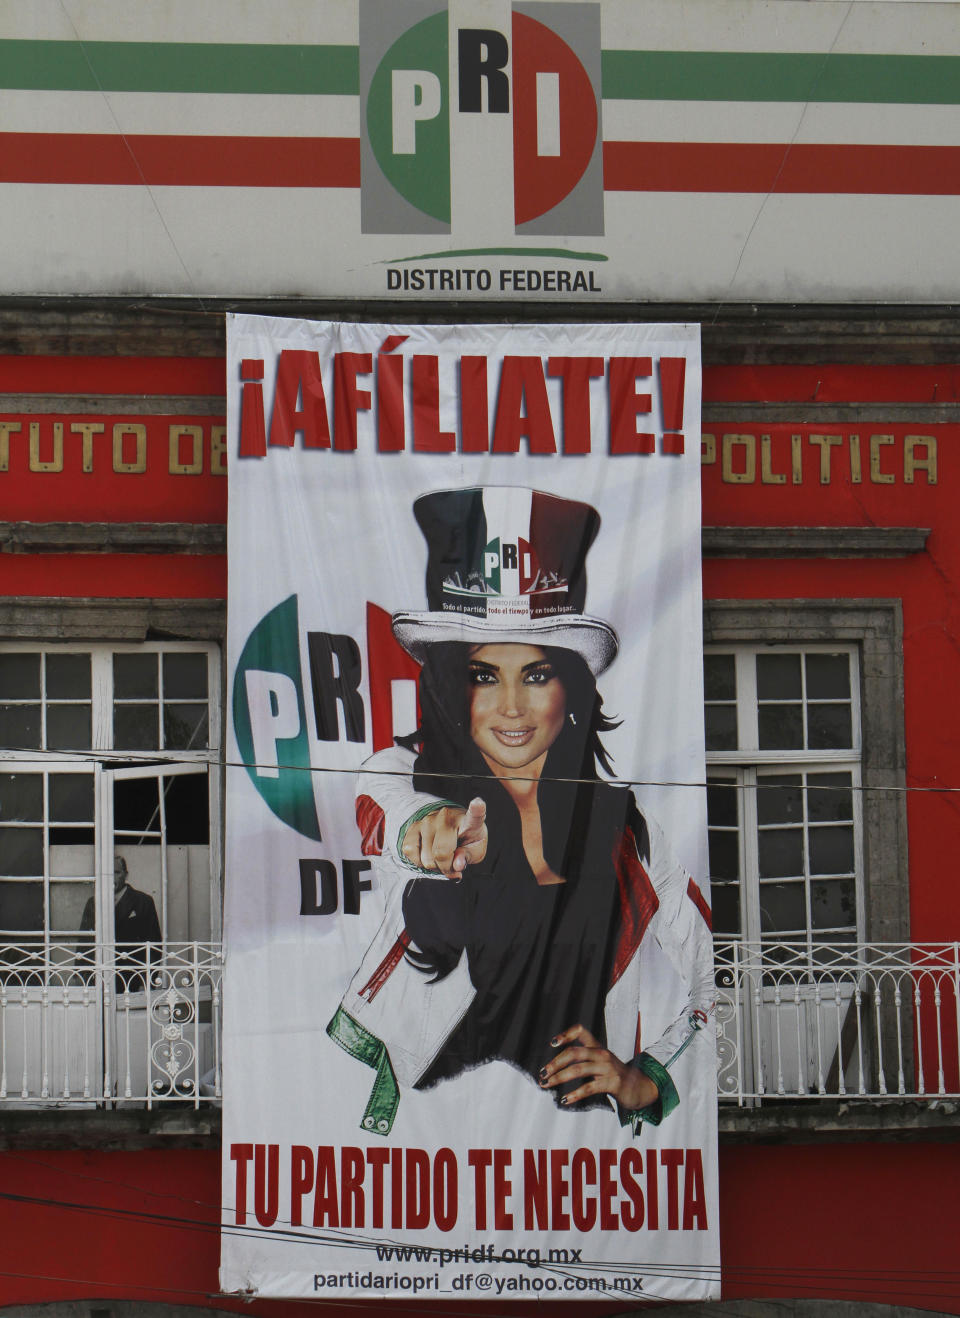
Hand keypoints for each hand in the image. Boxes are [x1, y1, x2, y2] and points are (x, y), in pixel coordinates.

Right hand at [400, 798, 486, 877]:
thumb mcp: (475, 851)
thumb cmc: (464, 840)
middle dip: (446, 868)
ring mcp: (427, 820)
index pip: (473, 815)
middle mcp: (446, 817)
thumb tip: (457, 865)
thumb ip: (468, 857)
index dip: (476, 809)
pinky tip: (428, 855)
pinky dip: (418, 862)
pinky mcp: (413, 826)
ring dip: (433, 866)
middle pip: (441, 853)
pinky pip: (410, 852)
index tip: (478, 804)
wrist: (448, 828)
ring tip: (441, 857)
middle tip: (452, 864)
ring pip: (426, 858)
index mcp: (467, 821)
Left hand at [539, 1023, 658, 1111]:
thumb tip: (555, 1066)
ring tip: (547, 1084)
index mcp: (597, 1046)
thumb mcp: (600, 1062)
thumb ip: (583, 1059)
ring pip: (578, 1069)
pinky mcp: (612, 1083)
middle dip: (555, 1063)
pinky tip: (565, 1099)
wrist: (639, 1087)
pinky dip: (575, 1094)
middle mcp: (601, 1054)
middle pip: (574, 1052)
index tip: (552, 1043)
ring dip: (559, 1077)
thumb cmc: (613, 1075)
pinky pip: (589, 1087)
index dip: (565, 1034)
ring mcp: (607, 1068)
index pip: (580, 1031)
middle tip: (543, 1073)